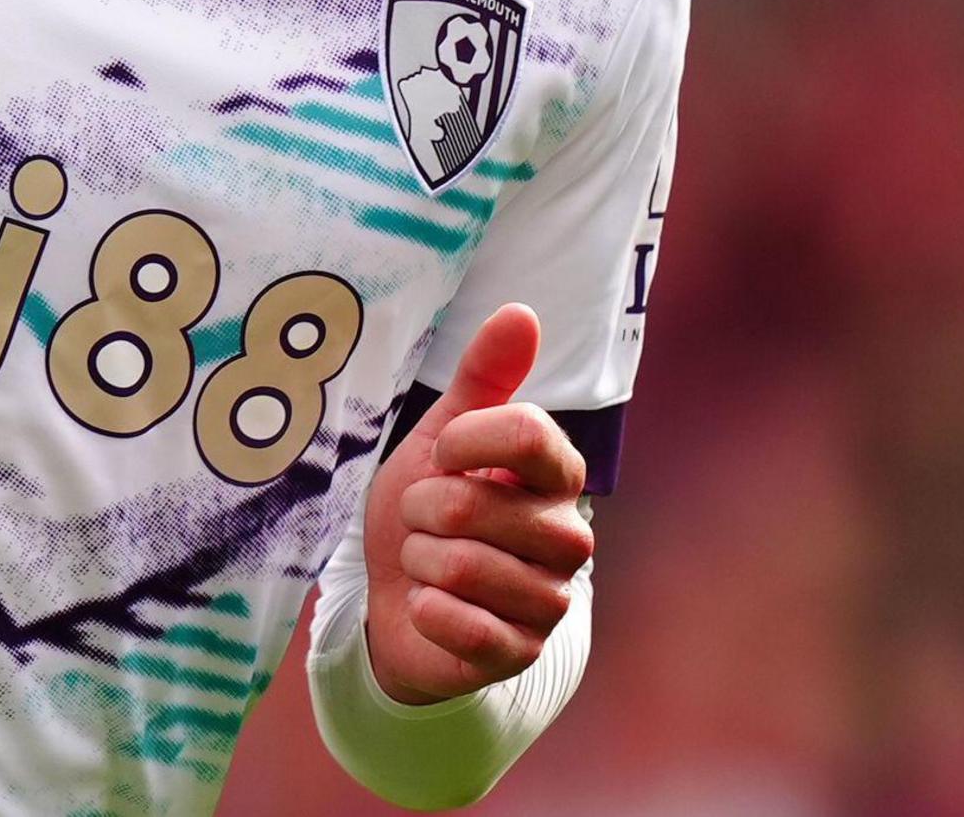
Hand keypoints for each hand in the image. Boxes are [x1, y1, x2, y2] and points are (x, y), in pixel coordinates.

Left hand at [357, 304, 591, 705]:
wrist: (395, 597)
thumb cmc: (427, 509)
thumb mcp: (442, 436)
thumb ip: (484, 377)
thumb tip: (521, 311)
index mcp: (556, 475)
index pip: (530, 435)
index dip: (466, 440)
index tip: (443, 452)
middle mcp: (568, 536)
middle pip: (475, 506)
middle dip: (422, 511)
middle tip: (424, 521)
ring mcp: (550, 598)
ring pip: (464, 566)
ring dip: (420, 561)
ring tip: (427, 560)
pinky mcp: (522, 652)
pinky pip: (464, 625)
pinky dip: (426, 610)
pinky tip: (428, 605)